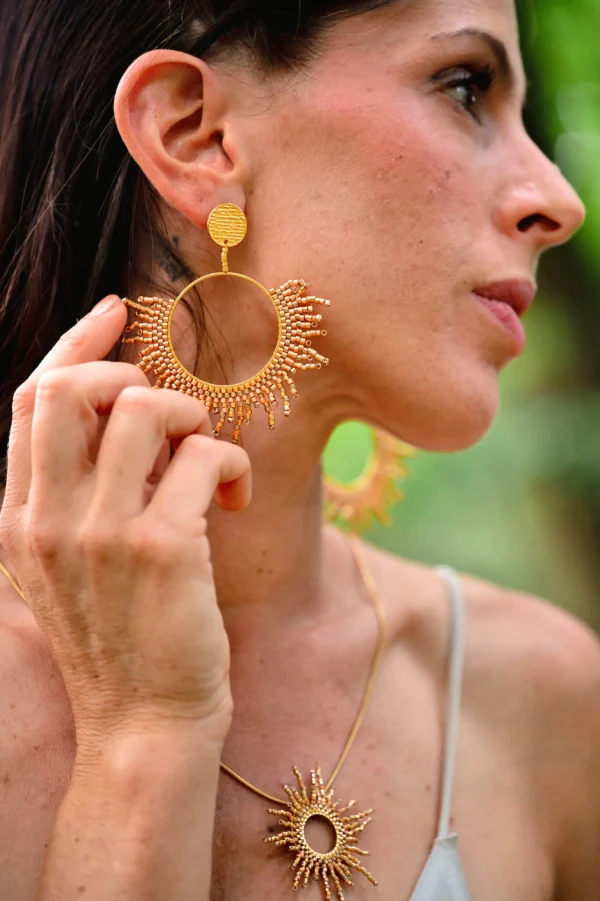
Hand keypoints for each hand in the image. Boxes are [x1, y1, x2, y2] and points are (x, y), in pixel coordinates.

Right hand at [0, 295, 250, 744]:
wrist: (143, 724)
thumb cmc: (118, 640)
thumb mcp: (67, 567)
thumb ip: (75, 494)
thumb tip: (126, 416)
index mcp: (18, 518)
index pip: (32, 399)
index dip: (76, 343)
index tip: (116, 312)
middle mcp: (47, 520)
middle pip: (74, 389)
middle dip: (131, 375)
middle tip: (170, 414)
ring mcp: (101, 534)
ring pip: (147, 410)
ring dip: (192, 416)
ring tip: (206, 458)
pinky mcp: (162, 549)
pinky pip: (203, 456)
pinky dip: (230, 461)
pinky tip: (235, 496)